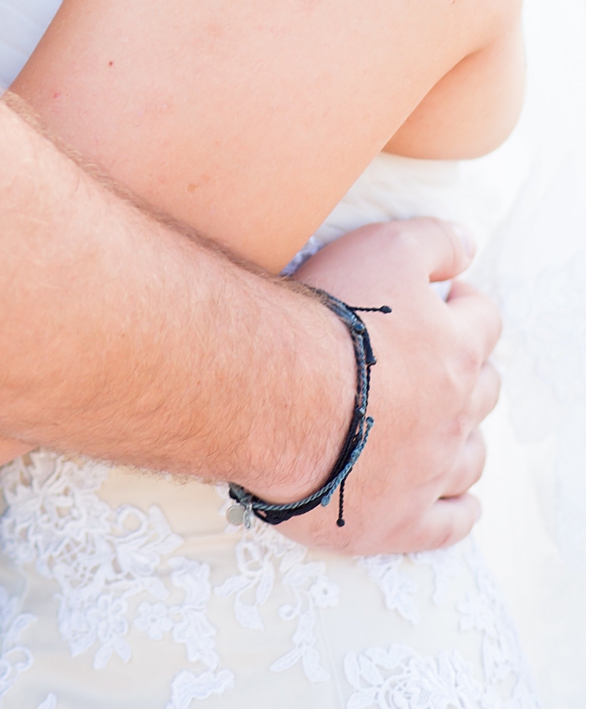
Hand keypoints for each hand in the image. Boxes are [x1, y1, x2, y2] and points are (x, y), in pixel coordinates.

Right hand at [283, 218, 499, 556]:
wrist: (281, 397)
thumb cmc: (329, 320)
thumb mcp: (383, 249)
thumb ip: (432, 242)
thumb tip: (469, 244)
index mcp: (454, 349)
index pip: (483, 320)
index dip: (466, 305)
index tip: (446, 300)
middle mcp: (454, 411)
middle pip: (484, 390)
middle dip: (467, 372)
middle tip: (434, 362)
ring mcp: (432, 470)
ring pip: (472, 456)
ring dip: (464, 439)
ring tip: (440, 428)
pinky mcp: (403, 519)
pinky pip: (451, 522)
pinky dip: (460, 511)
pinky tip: (461, 503)